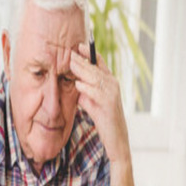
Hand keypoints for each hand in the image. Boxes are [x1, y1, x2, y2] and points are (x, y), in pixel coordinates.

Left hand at [70, 43, 131, 163]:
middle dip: (82, 60)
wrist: (116, 139)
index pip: (100, 63)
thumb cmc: (104, 122)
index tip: (78, 46)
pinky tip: (78, 84)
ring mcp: (112, 93)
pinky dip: (86, 87)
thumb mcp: (93, 104)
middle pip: (95, 68)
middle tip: (69, 52)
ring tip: (71, 63)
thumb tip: (76, 85)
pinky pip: (96, 92)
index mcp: (110, 82)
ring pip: (95, 77)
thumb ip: (85, 94)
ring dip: (82, 69)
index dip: (90, 53)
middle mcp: (113, 85)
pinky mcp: (109, 104)